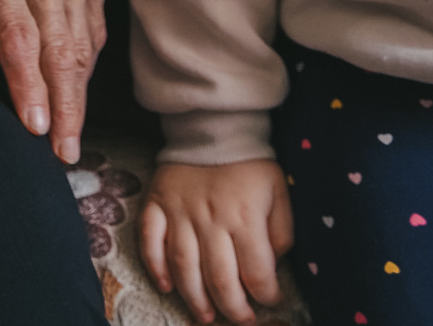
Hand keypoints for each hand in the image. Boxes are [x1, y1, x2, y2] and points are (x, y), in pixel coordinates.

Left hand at [0, 0, 103, 163]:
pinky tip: (82, 88)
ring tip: (72, 138)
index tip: (33, 123)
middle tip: (61, 156)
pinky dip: (90, 62)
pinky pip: (95, 25)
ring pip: (82, 43)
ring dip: (80, 93)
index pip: (17, 32)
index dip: (25, 81)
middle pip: (58, 50)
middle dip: (63, 107)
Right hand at [140, 159, 291, 325]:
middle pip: (219, 278)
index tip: (272, 301)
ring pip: (184, 267)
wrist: (213, 127)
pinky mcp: (157, 204)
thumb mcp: (279, 191)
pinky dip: (156, 266)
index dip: (267, 295)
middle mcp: (211, 220)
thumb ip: (282, 230)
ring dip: (195, 298)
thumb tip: (275, 264)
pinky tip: (167, 286)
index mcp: (244, 217)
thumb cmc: (250, 164)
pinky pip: (150, 240)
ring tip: (205, 317)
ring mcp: (180, 213)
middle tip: (240, 321)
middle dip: (233, 308)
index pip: (257, 271)